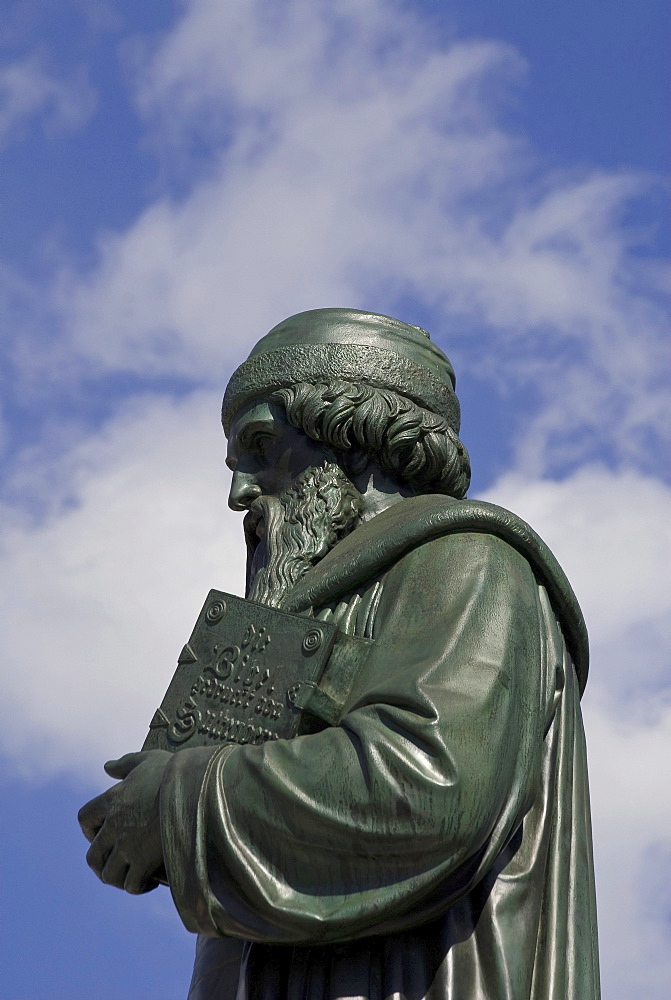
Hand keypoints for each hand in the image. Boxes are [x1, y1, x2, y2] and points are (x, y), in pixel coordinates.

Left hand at [78, 750, 171, 894]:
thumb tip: (107, 767)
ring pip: (108, 875)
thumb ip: (126, 763)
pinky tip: (151, 880)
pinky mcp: (144, 861)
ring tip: (134, 875)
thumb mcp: (150, 759)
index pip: (84, 819)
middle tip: (119, 863)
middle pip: (93, 856)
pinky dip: (139, 886)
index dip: (90, 830)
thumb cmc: (176, 771)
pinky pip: (130, 884)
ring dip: (119, 878)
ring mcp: (128, 845)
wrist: (199, 787)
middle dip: (103, 863)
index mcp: (113, 798)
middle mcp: (115, 824)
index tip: (103, 833)